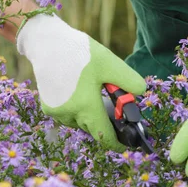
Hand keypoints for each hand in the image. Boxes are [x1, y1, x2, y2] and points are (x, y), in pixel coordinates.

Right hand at [17, 14, 145, 151]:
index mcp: (86, 106)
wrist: (48, 43)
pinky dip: (76, 110)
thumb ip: (130, 81)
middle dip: (104, 122)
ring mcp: (56, 111)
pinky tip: (79, 92)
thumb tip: (140, 93)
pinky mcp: (47, 106)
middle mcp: (69, 114)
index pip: (104, 136)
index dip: (116, 143)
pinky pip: (67, 115)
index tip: (125, 144)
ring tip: (94, 95)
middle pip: (92, 128)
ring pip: (78, 122)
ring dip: (88, 116)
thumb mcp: (111, 63)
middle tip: (112, 107)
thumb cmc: (80, 52)